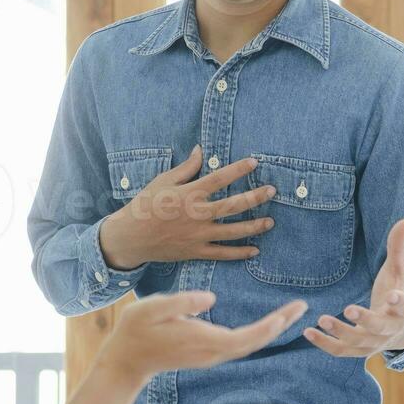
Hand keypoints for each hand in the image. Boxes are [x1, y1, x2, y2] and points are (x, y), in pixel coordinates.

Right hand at [96, 290, 307, 383]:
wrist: (126, 361)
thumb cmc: (136, 330)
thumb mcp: (153, 308)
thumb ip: (183, 302)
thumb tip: (212, 298)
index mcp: (204, 340)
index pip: (245, 337)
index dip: (269, 326)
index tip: (287, 313)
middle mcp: (213, 352)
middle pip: (255, 341)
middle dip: (280, 324)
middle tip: (303, 306)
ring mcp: (211, 355)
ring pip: (250, 344)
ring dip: (272, 328)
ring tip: (292, 311)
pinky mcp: (208, 353)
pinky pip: (241, 344)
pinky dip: (259, 332)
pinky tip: (269, 322)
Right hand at [98, 145, 276, 268]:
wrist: (131, 237)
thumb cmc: (146, 205)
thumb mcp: (163, 181)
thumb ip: (186, 168)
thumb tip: (200, 150)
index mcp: (190, 194)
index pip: (219, 178)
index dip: (238, 169)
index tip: (254, 163)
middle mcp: (197, 214)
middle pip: (233, 205)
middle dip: (255, 197)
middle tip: (272, 191)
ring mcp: (198, 235)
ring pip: (233, 231)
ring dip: (254, 227)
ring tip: (270, 222)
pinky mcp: (196, 251)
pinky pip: (222, 254)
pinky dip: (240, 253)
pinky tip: (255, 250)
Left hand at [305, 218, 403, 358]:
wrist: (399, 329)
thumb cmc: (396, 293)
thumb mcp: (399, 271)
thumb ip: (398, 248)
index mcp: (402, 309)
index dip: (400, 303)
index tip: (394, 296)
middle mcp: (389, 329)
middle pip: (378, 327)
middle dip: (364, 320)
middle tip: (349, 309)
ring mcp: (373, 343)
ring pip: (357, 341)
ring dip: (339, 331)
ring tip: (321, 319)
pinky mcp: (357, 350)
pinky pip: (341, 350)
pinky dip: (325, 343)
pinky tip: (308, 331)